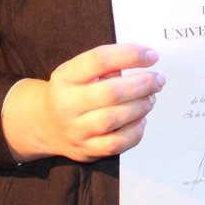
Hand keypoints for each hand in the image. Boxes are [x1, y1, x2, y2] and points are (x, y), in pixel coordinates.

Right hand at [3, 43, 165, 163]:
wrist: (45, 124)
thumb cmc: (71, 91)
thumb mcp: (78, 71)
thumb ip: (105, 65)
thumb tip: (142, 61)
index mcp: (65, 77)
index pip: (99, 60)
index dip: (129, 55)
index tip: (151, 55)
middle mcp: (67, 104)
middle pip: (110, 92)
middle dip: (141, 85)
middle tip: (158, 80)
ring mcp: (75, 129)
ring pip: (113, 119)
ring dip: (140, 107)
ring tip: (151, 98)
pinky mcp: (85, 150)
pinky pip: (115, 144)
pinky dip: (135, 131)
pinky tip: (142, 119)